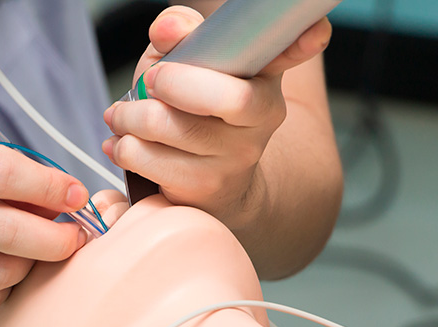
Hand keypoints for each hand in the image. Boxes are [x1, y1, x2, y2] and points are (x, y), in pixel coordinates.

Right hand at [0, 123, 89, 310]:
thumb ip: (11, 170)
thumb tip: (70, 204)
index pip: (5, 173)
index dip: (51, 189)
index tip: (77, 198)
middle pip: (8, 232)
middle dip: (56, 241)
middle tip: (72, 239)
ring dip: (28, 267)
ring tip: (30, 255)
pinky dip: (1, 289)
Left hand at [102, 6, 331, 229]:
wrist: (212, 183)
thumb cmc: (193, 112)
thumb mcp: (186, 64)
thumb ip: (180, 36)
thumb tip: (168, 29)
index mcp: (264, 76)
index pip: (292, 52)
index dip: (305, 40)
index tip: (313, 32)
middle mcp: (262, 116)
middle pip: (228, 97)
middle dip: (172, 81)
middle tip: (150, 80)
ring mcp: (238, 157)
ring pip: (171, 126)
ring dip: (131, 116)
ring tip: (123, 116)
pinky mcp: (206, 187)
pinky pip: (149, 160)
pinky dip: (124, 148)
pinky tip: (126, 144)